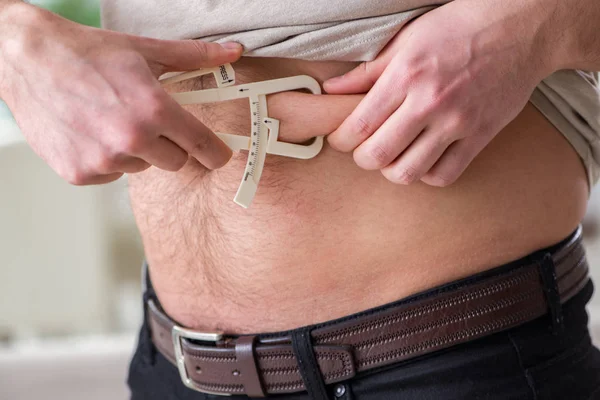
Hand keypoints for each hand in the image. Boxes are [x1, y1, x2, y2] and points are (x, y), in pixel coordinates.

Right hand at [0, 3, 241, 184]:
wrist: (27, 59)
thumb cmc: (88, 53)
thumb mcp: (146, 50)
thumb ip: (194, 57)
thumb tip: (235, 51)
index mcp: (154, 109)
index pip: (203, 146)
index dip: (216, 153)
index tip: (218, 155)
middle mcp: (131, 139)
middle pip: (176, 162)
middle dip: (171, 145)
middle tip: (149, 121)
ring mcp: (104, 159)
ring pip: (142, 167)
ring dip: (136, 150)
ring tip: (112, 121)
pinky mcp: (80, 173)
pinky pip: (112, 174)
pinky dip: (108, 159)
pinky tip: (91, 132)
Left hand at [324, 0, 551, 186]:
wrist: (520, 28)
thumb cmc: (459, 28)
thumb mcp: (406, 40)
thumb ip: (366, 72)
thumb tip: (330, 90)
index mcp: (406, 76)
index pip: (358, 126)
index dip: (341, 140)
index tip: (341, 139)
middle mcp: (429, 102)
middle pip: (377, 155)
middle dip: (362, 158)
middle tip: (365, 149)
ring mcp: (457, 122)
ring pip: (408, 173)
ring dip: (392, 170)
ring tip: (394, 155)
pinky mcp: (480, 136)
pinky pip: (445, 175)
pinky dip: (427, 174)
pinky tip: (423, 158)